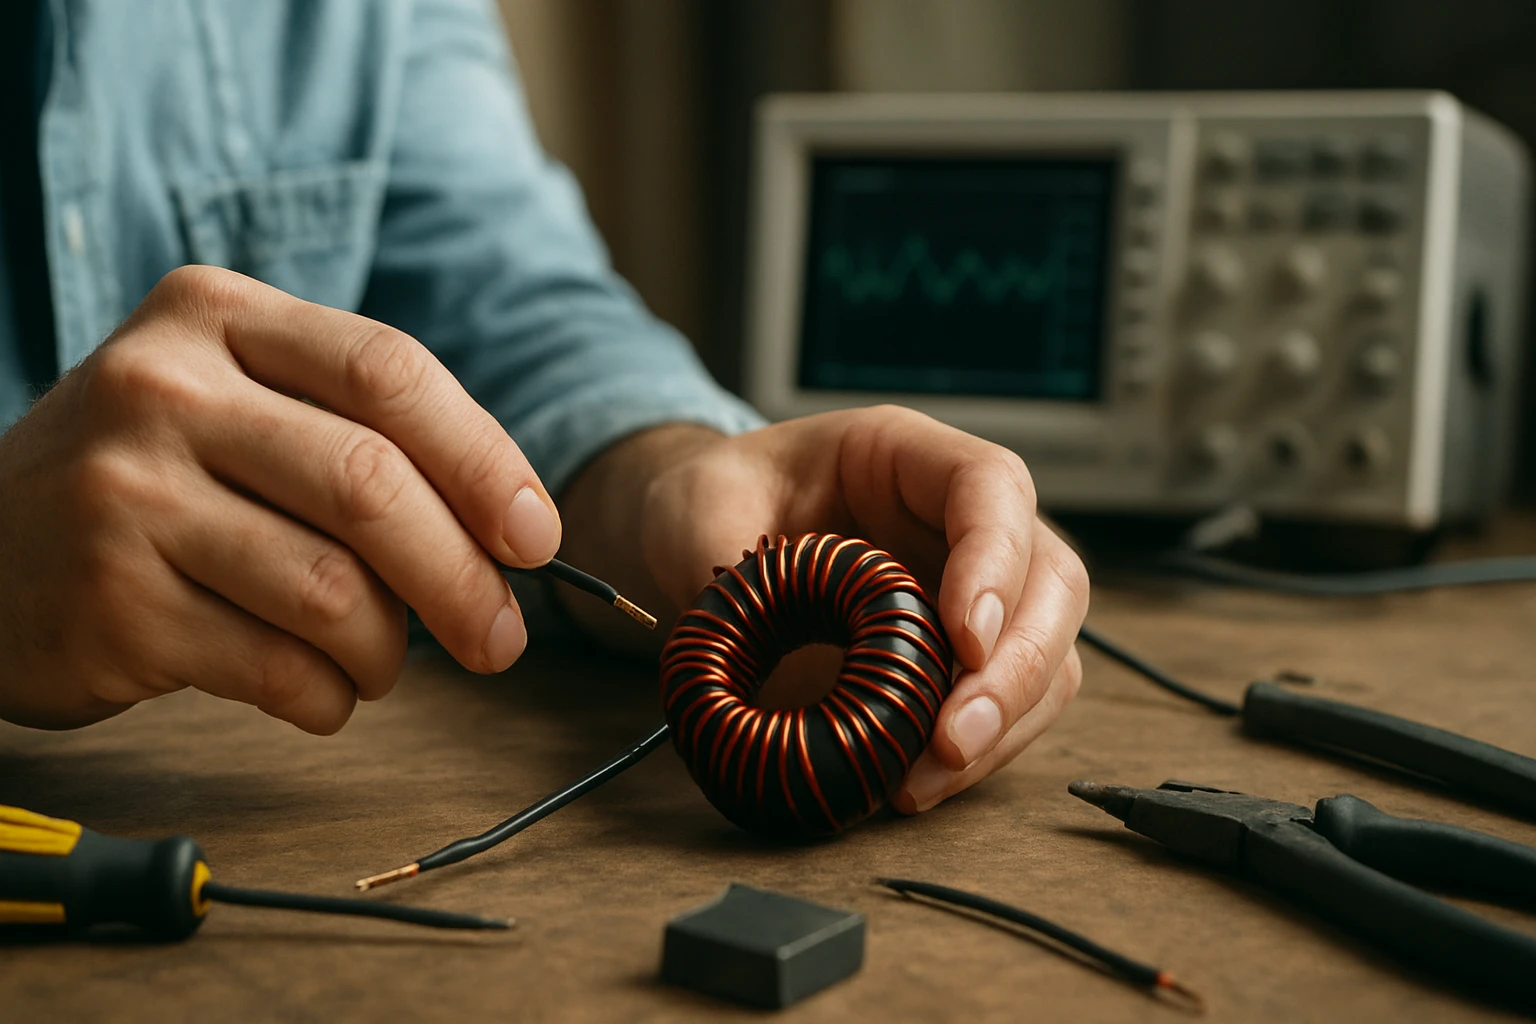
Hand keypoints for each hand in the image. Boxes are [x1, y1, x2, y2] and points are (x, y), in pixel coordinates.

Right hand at [0, 266, 560, 732]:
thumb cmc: (151, 478)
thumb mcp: (233, 402)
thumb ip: (358, 433)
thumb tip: (512, 529)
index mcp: (216, 315)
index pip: (389, 373)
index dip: (485, 461)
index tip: (535, 538)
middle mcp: (162, 389)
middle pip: (370, 484)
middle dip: (462, 577)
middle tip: (500, 639)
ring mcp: (125, 494)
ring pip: (330, 589)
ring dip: (387, 651)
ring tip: (380, 665)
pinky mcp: (109, 602)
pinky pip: (273, 666)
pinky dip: (326, 697)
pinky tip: (322, 693)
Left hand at [559, 408, 1087, 812]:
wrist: (703, 536)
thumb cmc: (708, 502)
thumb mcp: (697, 512)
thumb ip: (736, 574)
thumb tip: (791, 674)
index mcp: (903, 454)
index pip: (990, 486)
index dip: (995, 561)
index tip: (963, 639)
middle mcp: (958, 518)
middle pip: (1049, 580)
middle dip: (1014, 669)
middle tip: (952, 739)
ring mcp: (975, 587)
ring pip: (1049, 653)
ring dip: (1003, 726)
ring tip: (921, 781)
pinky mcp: (964, 653)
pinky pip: (1011, 704)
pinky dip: (980, 751)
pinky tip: (915, 783)